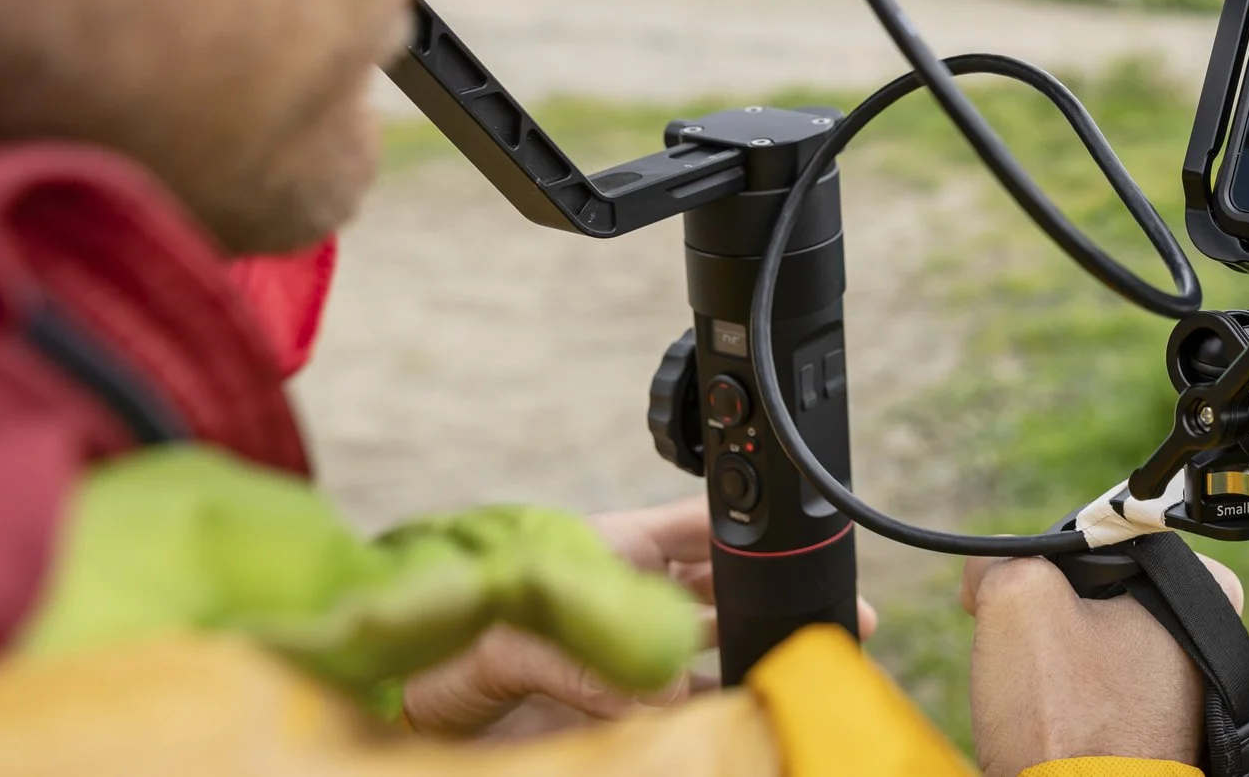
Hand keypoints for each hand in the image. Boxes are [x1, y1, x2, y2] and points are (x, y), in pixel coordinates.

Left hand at [402, 494, 879, 736]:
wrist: (413, 720)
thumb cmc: (448, 650)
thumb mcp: (509, 637)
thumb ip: (582, 660)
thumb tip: (660, 688)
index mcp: (614, 552)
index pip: (700, 529)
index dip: (751, 533)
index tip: (797, 544)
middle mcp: (634, 598)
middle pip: (725, 592)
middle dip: (776, 600)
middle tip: (835, 614)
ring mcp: (634, 654)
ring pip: (717, 653)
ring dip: (757, 660)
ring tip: (803, 668)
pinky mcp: (627, 707)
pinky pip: (689, 708)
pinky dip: (721, 711)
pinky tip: (749, 714)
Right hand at [961, 551, 1243, 776]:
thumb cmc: (1065, 720)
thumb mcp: (1017, 598)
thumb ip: (1002, 558)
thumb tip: (989, 569)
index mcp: (1205, 593)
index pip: (1106, 543)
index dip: (1053, 566)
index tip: (1031, 600)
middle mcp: (1209, 644)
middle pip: (1100, 598)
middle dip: (1053, 620)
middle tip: (1030, 657)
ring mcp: (1184, 698)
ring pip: (1092, 652)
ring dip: (1055, 671)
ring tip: (1041, 703)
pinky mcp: (1153, 740)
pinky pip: (1095, 704)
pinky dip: (1066, 712)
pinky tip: (1048, 731)